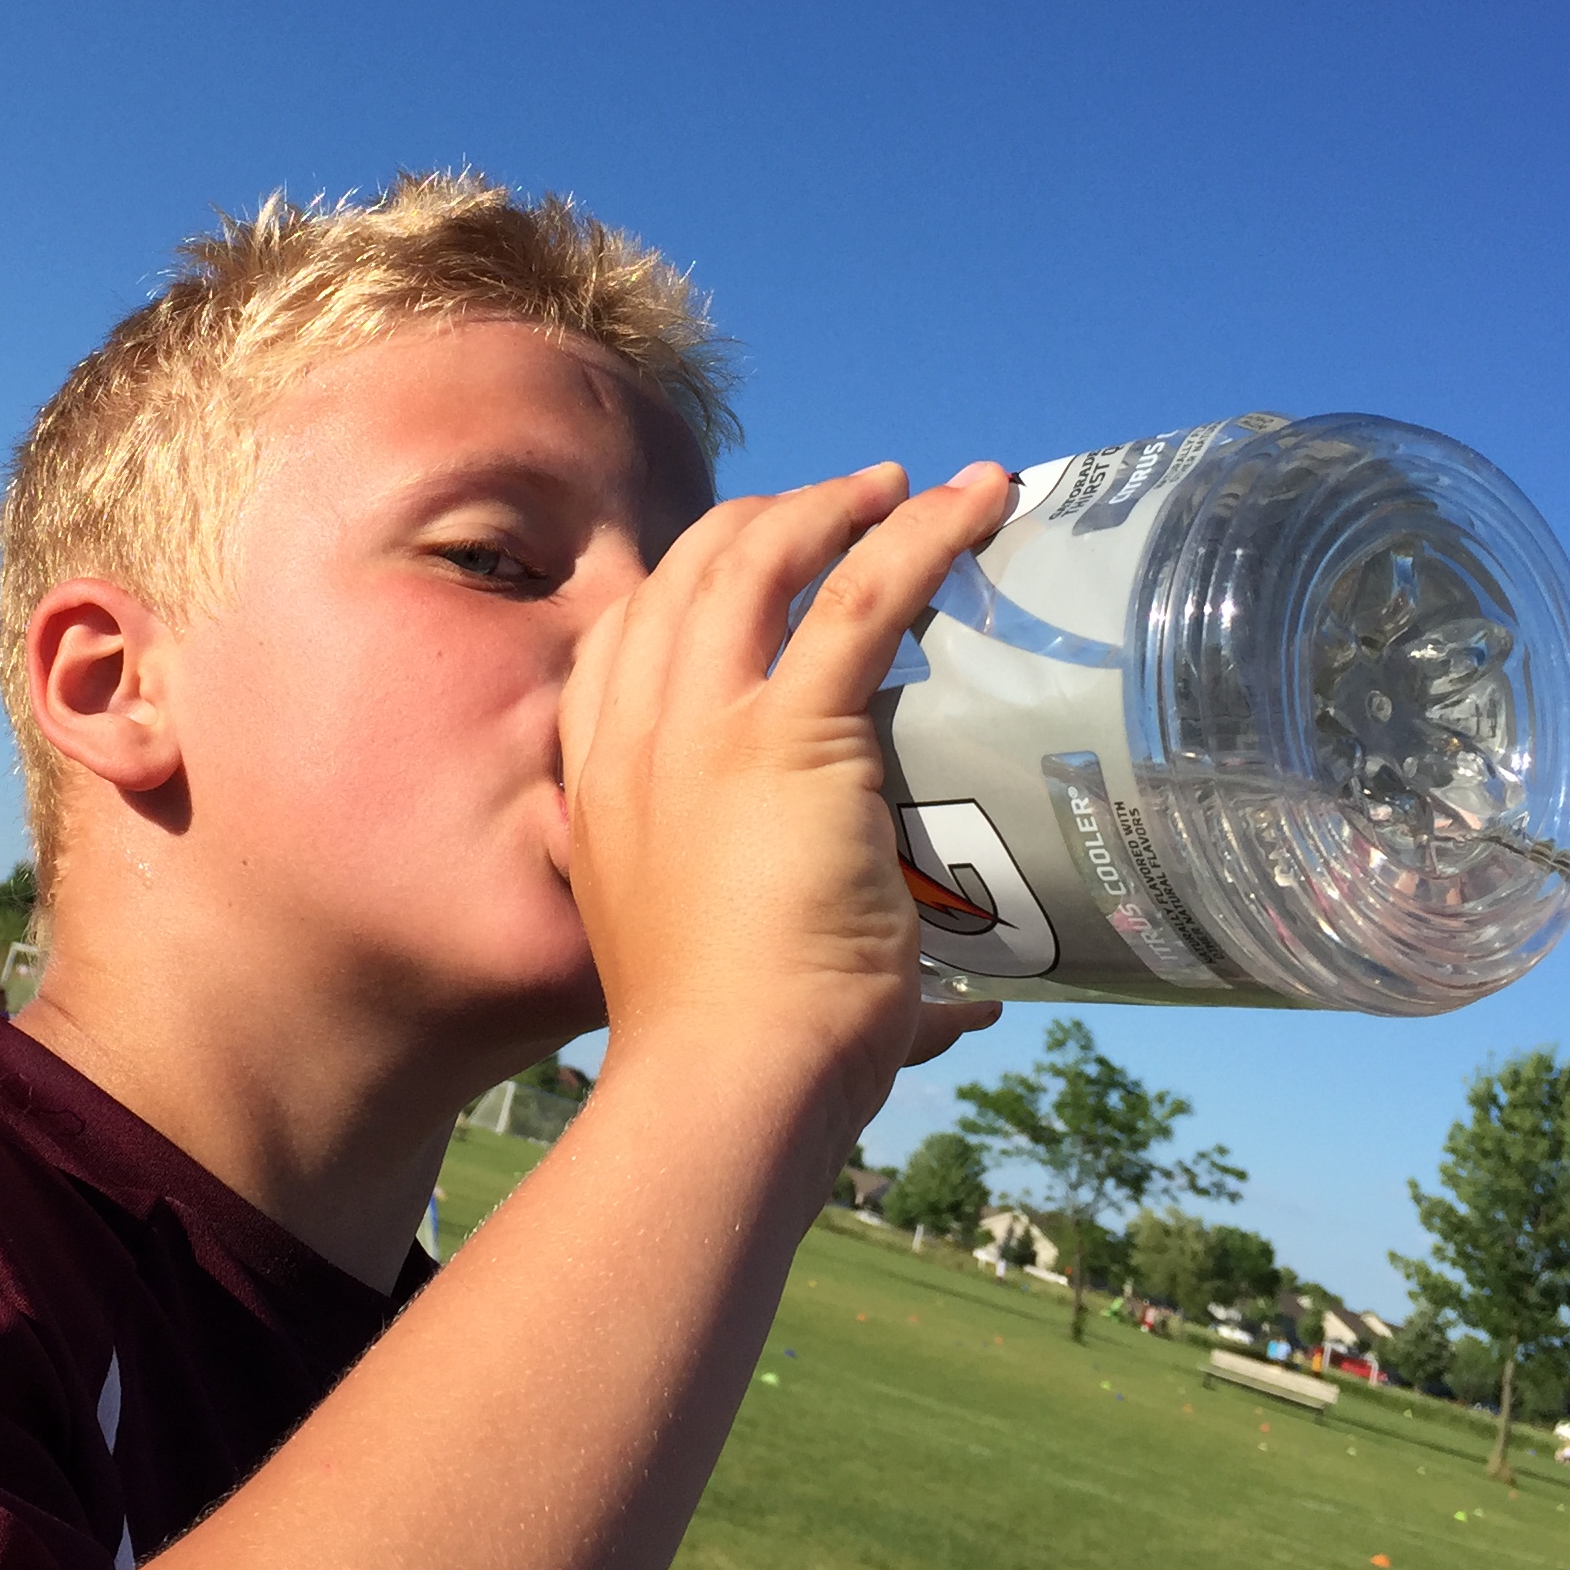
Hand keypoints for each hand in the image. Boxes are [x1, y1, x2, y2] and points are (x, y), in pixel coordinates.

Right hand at [559, 459, 1013, 1156]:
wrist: (729, 1081)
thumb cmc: (741, 1058)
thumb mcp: (761, 985)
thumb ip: (859, 976)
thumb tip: (972, 1012)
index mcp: (597, 788)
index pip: (623, 639)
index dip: (689, 581)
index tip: (754, 564)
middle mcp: (635, 740)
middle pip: (684, 575)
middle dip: (763, 520)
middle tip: (845, 505)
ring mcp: (700, 731)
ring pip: (757, 561)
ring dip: (834, 506)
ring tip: (901, 488)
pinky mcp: (788, 734)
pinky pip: (856, 597)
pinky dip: (919, 536)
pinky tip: (972, 504)